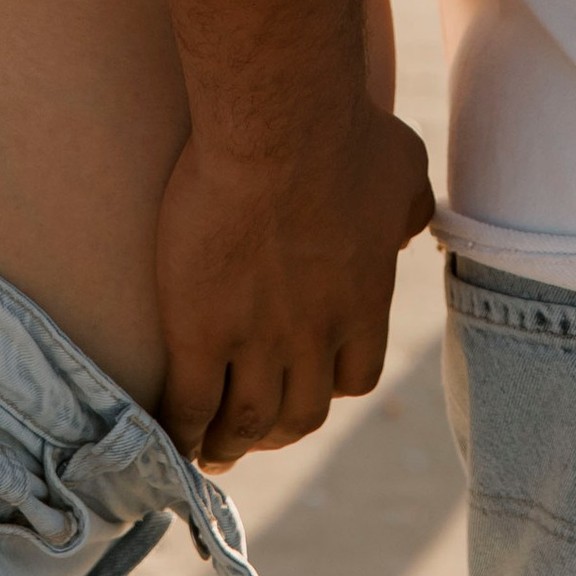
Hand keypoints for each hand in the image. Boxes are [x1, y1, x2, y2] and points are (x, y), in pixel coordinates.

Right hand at [153, 103, 433, 467]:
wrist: (280, 125)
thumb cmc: (347, 133)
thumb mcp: (403, 169)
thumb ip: (407, 210)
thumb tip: (406, 227)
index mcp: (364, 306)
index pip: (355, 378)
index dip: (330, 383)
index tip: (311, 379)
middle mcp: (314, 338)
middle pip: (300, 413)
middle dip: (278, 428)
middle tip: (255, 430)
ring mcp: (255, 339)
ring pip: (244, 420)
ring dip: (228, 442)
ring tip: (209, 450)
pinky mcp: (199, 329)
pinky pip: (188, 404)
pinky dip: (180, 430)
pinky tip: (168, 436)